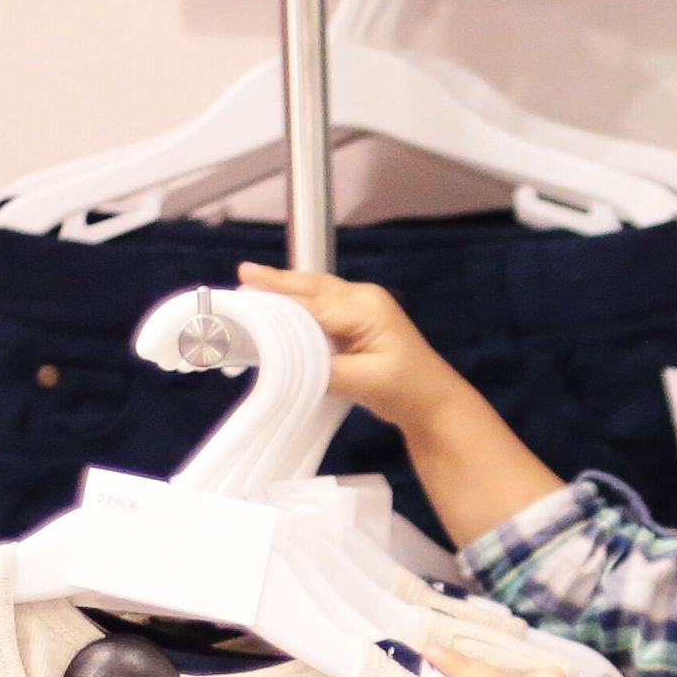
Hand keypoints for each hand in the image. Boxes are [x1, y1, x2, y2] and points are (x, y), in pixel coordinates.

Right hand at [238, 264, 464, 430]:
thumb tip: (286, 362)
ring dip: (286, 288)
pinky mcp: (358, 321)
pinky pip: (322, 305)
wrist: (433, 401)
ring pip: (316, 291)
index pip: (311, 304)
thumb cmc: (406, 390)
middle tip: (243, 275)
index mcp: (365, 308)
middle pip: (312, 286)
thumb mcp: (363, 382)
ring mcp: (362, 307)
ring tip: (252, 280)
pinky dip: (299, 303)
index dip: (277, 303)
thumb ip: (323, 370)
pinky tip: (280, 305)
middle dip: (277, 282)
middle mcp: (363, 299)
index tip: (245, 302)